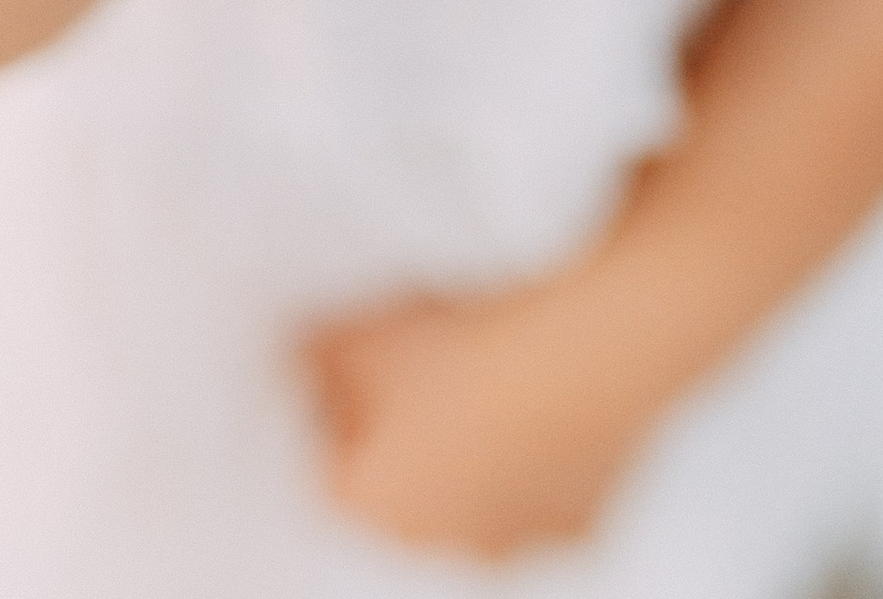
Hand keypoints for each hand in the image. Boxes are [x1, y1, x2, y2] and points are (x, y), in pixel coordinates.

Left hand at [302, 262, 662, 560]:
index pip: (326, 469)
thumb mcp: (345, 332)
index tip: (352, 364)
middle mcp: (437, 550)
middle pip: (402, 492)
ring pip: (476, 500)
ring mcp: (514, 547)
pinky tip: (539, 397)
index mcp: (370, 510)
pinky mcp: (578, 530)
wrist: (579, 354)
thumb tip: (303, 372)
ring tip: (485, 375)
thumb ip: (310, 363)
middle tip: (420, 361)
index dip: (334, 410)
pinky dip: (536, 456)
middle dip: (402, 437)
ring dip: (472, 456)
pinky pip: (541, 493)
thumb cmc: (456, 349)